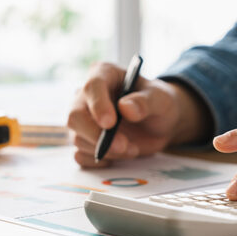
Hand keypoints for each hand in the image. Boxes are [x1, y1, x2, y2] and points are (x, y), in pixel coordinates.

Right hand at [67, 62, 210, 167]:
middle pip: (75, 116)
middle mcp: (87, 97)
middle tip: (124, 145)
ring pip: (78, 139)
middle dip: (97, 135)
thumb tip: (126, 108)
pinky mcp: (85, 140)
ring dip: (106, 150)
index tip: (110, 123)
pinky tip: (119, 155)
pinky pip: (80, 155)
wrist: (160, 124)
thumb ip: (146, 101)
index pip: (92, 87)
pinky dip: (99, 161)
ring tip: (132, 148)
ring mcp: (83, 120)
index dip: (98, 105)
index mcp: (104, 75)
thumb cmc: (160, 103)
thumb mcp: (161, 99)